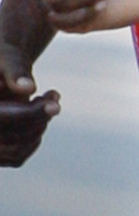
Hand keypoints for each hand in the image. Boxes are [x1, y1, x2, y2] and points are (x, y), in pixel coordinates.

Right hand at [0, 42, 58, 167]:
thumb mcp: (8, 58)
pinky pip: (17, 157)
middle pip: (12, 138)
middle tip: (53, 96)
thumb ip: (15, 71)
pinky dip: (34, 137)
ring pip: (16, 150)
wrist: (1, 73)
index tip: (56, 106)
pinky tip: (38, 115)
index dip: (31, 114)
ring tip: (47, 100)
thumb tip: (27, 89)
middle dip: (40, 117)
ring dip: (40, 126)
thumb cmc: (4, 62)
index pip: (3, 119)